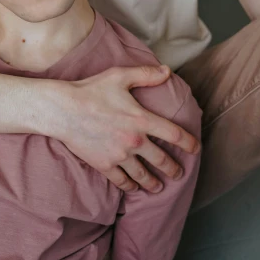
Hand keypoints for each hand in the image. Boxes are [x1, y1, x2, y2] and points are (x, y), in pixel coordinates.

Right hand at [58, 64, 199, 191]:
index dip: (188, 142)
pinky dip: (129, 186)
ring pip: (142, 174)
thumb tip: (167, 71)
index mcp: (141, 119)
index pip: (173, 134)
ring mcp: (119, 155)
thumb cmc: (91, 90)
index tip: (196, 149)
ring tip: (158, 187)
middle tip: (179, 174)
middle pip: (161, 159)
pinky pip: (121, 181)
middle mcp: (134, 141)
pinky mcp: (104, 164)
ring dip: (152, 182)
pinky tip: (133, 188)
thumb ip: (145, 74)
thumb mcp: (120, 76)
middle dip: (173, 169)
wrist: (63, 109)